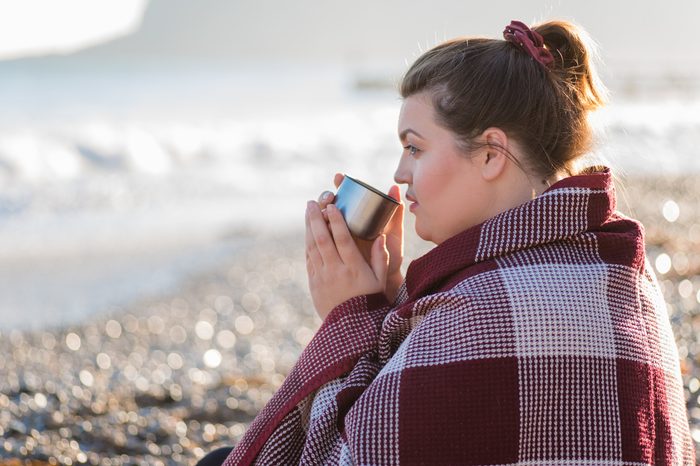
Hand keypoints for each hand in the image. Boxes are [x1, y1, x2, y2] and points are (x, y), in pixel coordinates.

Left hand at [305, 199, 388, 319]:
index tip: (333, 206)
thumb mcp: (380, 281)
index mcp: (354, 268)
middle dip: (316, 218)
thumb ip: (380, 258)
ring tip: (309, 210)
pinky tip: (309, 232)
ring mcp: (322, 277)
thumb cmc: (370, 301)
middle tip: (313, 202)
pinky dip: (308, 243)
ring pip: (312, 247)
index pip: (342, 239)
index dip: (336, 220)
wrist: (351, 328)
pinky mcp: (314, 283)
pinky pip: (309, 259)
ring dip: (309, 227)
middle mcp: (336, 271)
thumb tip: (380, 237)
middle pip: (322, 239)